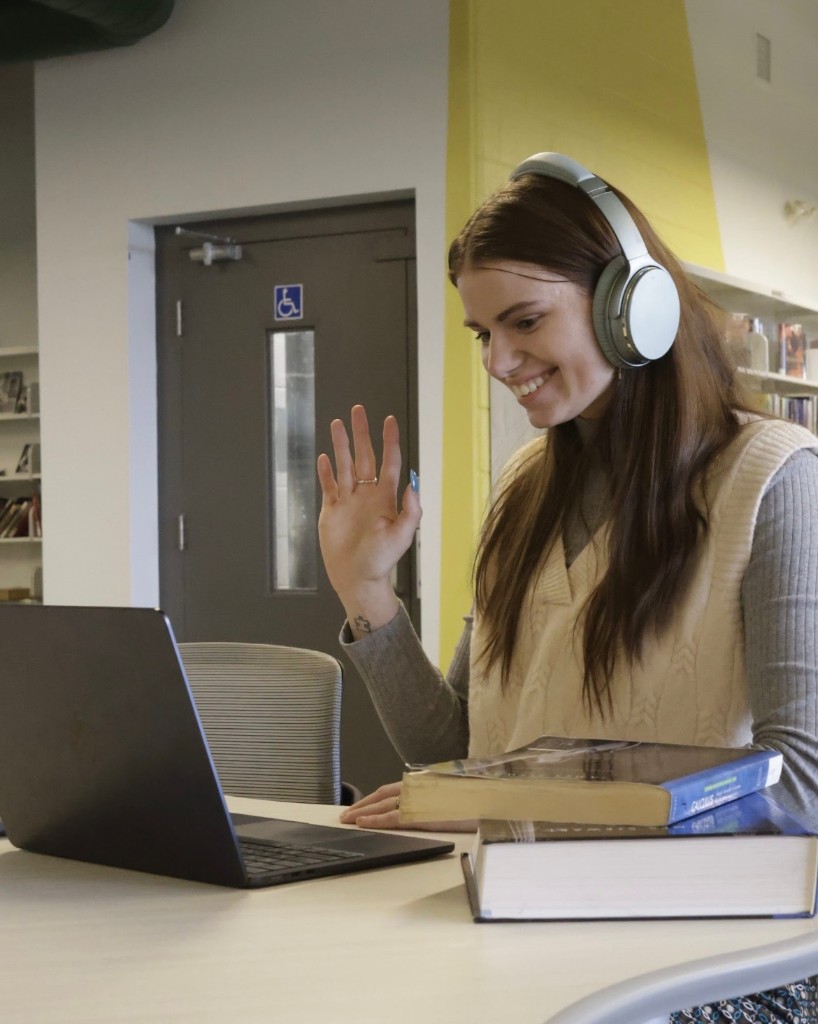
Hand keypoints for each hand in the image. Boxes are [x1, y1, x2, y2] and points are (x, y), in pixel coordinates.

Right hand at [317, 406, 420, 635]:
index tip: (388, 420)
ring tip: (337, 424)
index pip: (388, 461)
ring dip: (341, 445)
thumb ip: (410, 510)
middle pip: (364, 456)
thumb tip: (413, 483)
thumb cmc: (381, 560)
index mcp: (386, 497)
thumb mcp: (402, 536)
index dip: (389, 441)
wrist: (357, 578)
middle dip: (361, 433)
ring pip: (344, 466)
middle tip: (357, 410)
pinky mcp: (332, 511)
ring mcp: (348, 501)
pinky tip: (325, 457)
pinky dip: (326, 471)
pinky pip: (328, 486)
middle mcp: (367, 494)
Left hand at [338, 781, 476, 832]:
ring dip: (363, 813)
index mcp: (423, 783)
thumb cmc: (475, 799)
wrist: (491, 799)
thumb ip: (433, 798)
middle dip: (362, 806)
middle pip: (382, 795)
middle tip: (345, 815)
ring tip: (347, 820)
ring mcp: (419, 800)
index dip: (373, 798)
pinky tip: (363, 824)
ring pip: (383, 806)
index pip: (390, 789)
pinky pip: (394, 818)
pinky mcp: (423, 814)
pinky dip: (376, 820)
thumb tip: (422, 805)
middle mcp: (418, 788)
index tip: (359, 806)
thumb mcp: (451, 797)